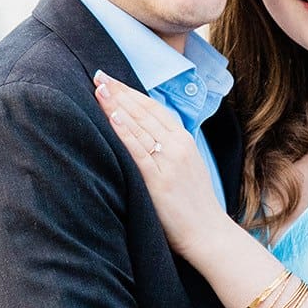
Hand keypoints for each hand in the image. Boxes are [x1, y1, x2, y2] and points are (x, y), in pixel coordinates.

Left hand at [94, 71, 224, 259]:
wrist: (209, 233)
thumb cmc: (194, 205)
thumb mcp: (185, 168)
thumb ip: (168, 150)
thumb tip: (144, 138)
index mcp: (184, 141)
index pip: (153, 108)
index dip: (131, 92)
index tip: (112, 80)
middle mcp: (178, 145)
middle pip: (144, 111)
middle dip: (119, 91)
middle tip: (98, 75)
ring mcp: (169, 161)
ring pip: (139, 125)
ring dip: (117, 105)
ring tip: (98, 88)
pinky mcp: (159, 180)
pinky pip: (138, 150)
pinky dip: (124, 131)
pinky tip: (111, 116)